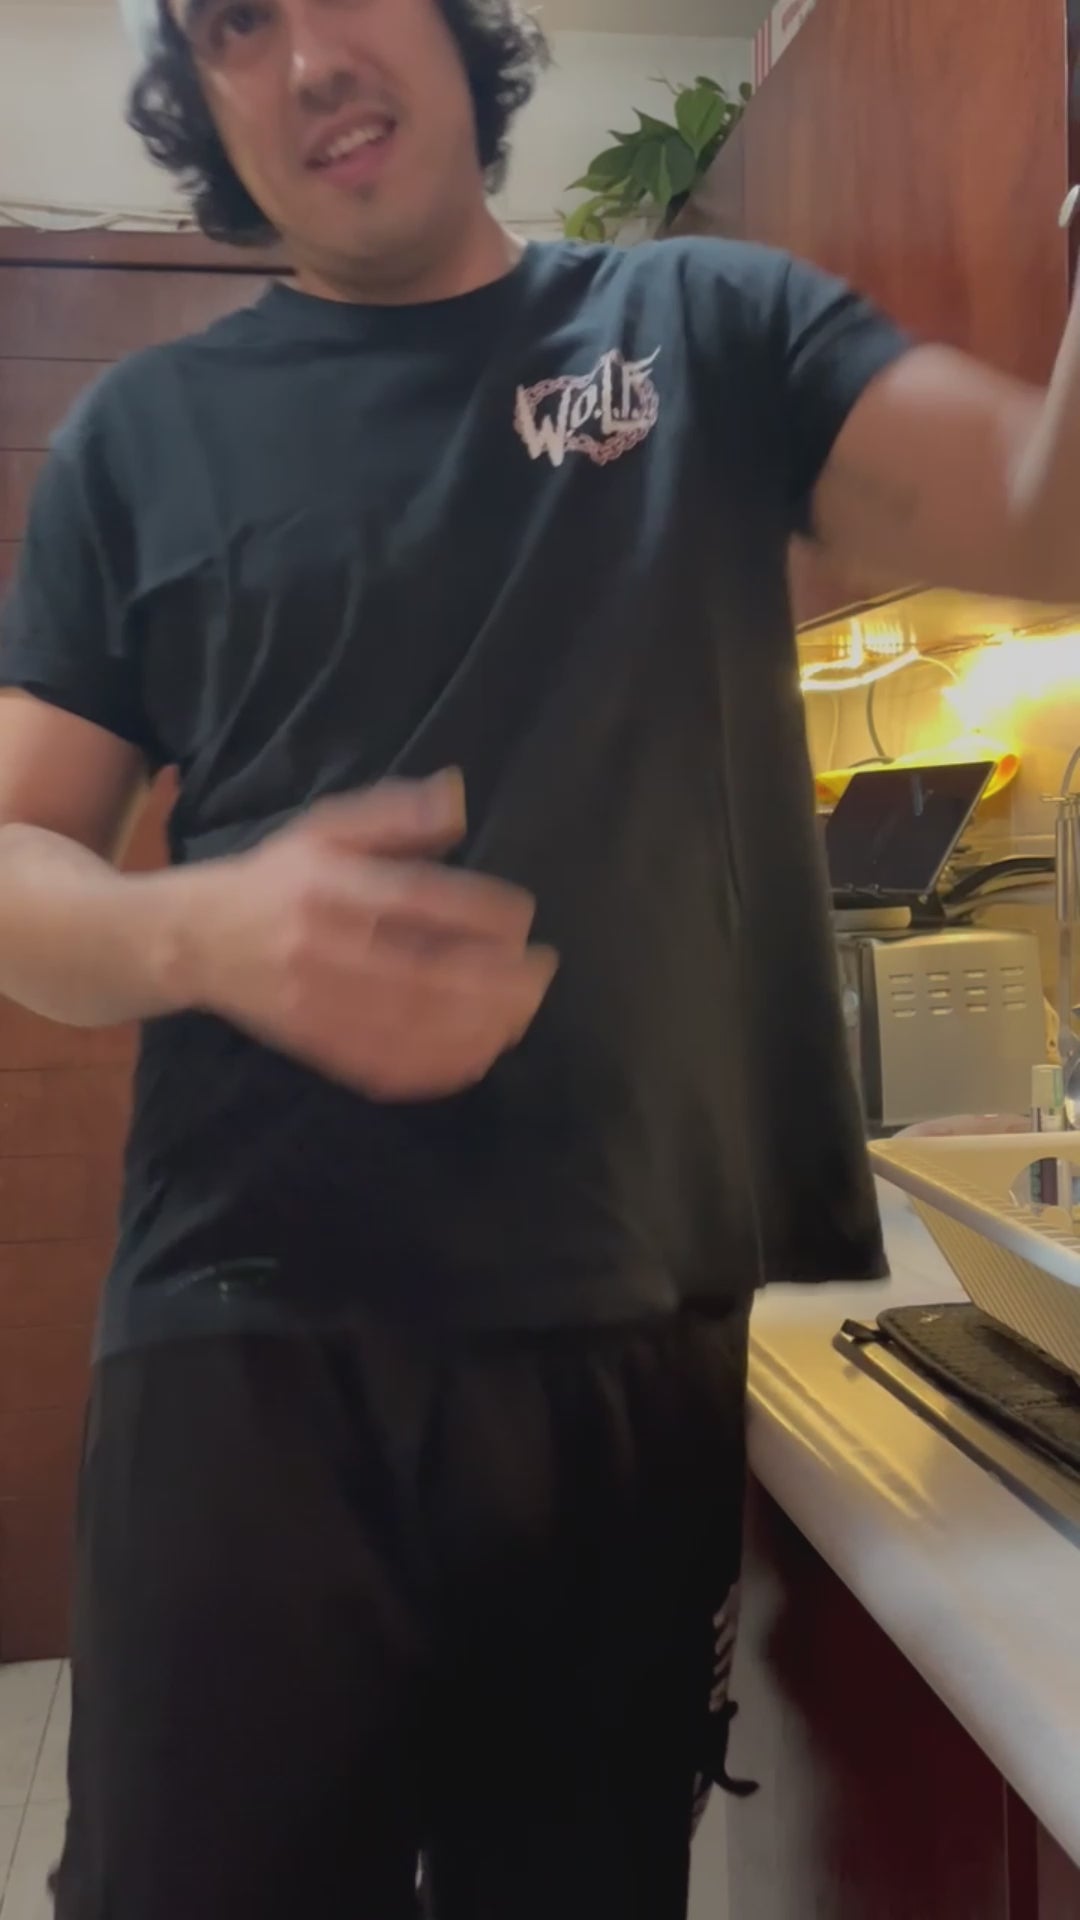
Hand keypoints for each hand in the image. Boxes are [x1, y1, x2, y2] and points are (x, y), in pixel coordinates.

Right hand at [184, 771, 557, 1099]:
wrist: (193, 939)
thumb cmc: (273, 878)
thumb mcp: (327, 828)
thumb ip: (394, 815)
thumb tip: (460, 800)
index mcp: (330, 885)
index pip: (419, 902)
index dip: (481, 915)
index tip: (524, 920)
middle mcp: (324, 947)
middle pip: (425, 974)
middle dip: (496, 982)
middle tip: (541, 974)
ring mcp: (318, 1004)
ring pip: (411, 1028)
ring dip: (477, 1028)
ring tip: (521, 1015)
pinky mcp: (315, 1045)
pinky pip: (384, 1067)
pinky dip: (436, 1070)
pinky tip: (476, 1057)